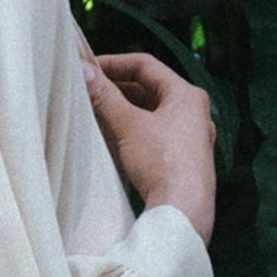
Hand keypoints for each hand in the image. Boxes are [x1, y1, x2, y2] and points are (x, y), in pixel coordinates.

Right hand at [80, 47, 217, 246]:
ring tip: (94, 113)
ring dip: (122, 112)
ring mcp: (190, 139)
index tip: (88, 69)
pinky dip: (132, 133)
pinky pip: (154, 137)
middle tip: (88, 91)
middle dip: (116, 90)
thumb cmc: (163, 163)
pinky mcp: (182, 161)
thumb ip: (104, 97)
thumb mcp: (128, 125)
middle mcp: (193, 113)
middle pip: (148, 90)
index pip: (145, 66)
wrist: (182, 212)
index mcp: (187, 95)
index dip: (114, 64)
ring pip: (150, 115)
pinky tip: (112, 139)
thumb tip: (83, 72)